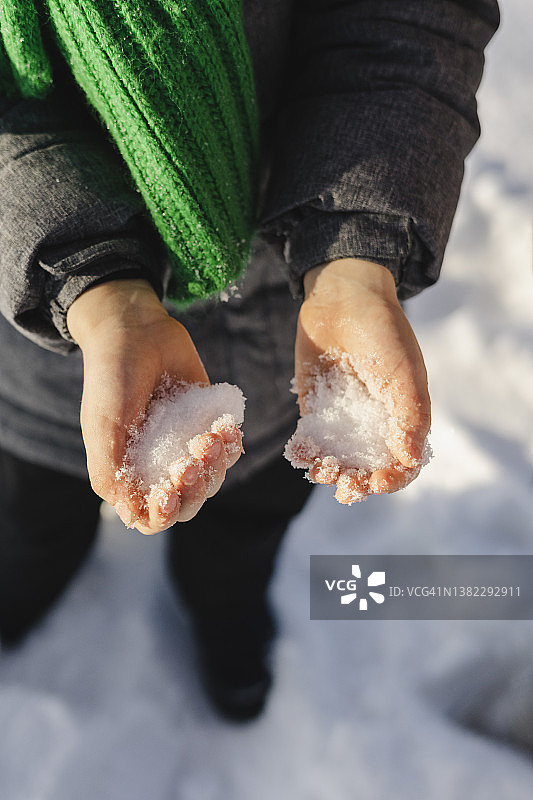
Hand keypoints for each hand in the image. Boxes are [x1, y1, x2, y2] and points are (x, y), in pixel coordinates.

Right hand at [67, 279, 241, 532]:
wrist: (137, 331)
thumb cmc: (111, 378)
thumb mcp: (104, 427)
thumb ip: (111, 473)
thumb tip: (131, 516)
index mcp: (129, 472)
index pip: (152, 516)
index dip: (164, 515)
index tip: (168, 493)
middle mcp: (158, 464)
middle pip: (189, 503)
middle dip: (195, 489)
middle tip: (191, 460)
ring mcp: (185, 445)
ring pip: (212, 480)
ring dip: (215, 464)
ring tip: (210, 434)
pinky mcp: (208, 424)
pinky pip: (229, 450)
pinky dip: (232, 444)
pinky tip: (226, 424)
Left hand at [294, 258, 430, 502]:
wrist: (341, 296)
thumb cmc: (381, 329)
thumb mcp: (402, 369)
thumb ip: (409, 414)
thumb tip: (410, 459)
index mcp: (403, 417)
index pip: (402, 463)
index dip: (391, 479)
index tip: (374, 483)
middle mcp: (375, 422)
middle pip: (368, 468)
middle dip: (356, 483)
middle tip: (342, 487)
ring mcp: (344, 416)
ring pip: (338, 459)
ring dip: (328, 471)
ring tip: (316, 469)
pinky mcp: (316, 406)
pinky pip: (311, 439)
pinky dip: (305, 451)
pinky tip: (299, 452)